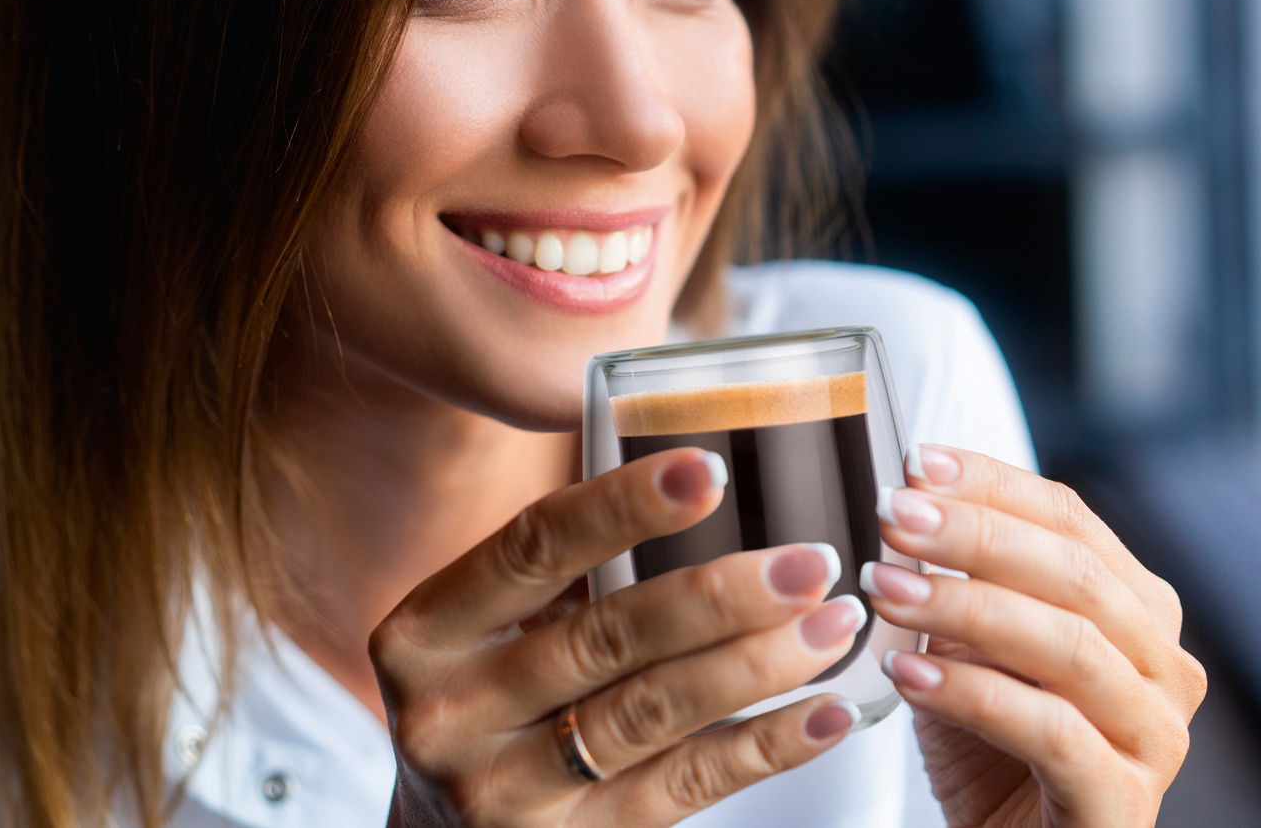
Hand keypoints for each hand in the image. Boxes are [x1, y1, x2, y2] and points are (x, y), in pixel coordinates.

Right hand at [370, 447, 868, 826]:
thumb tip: (697, 479)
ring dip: (755, 664)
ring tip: (831, 623)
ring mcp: (506, 790)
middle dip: (719, 594)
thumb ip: (559, 572)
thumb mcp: (482, 629)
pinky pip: (685, 787)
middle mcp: (454, 712)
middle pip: (605, 636)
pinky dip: (764, 746)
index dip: (622, 505)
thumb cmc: (483, 699)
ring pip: (652, 712)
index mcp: (429, 630)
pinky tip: (824, 711)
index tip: (708, 470)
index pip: (532, 546)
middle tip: (807, 561)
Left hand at [862, 445, 1206, 827]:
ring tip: (886, 589)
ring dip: (964, 605)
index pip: (1069, 518)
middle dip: (973, 534)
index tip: (916, 464)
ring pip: (1067, 644)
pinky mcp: (1123, 800)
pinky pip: (1051, 731)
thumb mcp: (970, 644)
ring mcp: (1153, 734)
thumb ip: (959, 576)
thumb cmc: (990, 747)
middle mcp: (1160, 663)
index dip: (991, 483)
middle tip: (893, 516)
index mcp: (1134, 608)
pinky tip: (909, 673)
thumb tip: (906, 498)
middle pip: (1073, 572)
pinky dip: (971, 693)